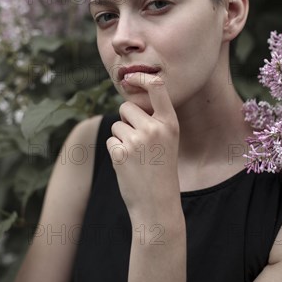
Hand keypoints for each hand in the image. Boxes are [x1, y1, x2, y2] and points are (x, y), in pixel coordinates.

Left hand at [106, 73, 180, 222]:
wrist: (158, 204)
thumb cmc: (161, 172)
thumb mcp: (168, 142)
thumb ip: (154, 122)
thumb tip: (130, 103)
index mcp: (170, 123)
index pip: (157, 88)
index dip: (141, 77)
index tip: (131, 77)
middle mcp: (155, 128)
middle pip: (127, 108)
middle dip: (126, 121)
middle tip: (138, 142)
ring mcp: (137, 140)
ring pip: (116, 125)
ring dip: (121, 138)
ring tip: (136, 158)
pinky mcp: (121, 153)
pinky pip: (110, 140)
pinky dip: (115, 151)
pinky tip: (128, 166)